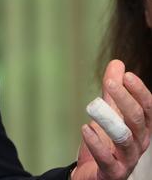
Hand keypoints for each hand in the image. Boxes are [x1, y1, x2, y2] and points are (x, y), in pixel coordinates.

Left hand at [72, 60, 151, 179]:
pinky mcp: (112, 174)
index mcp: (141, 129)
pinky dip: (97, 144)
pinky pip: (107, 160)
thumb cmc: (106, 143)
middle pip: (137, 121)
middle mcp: (138, 144)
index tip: (127, 75)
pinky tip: (85, 129)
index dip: (139, 92)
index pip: (147, 109)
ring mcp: (127, 160)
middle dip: (125, 100)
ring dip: (110, 121)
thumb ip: (112, 91)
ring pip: (125, 140)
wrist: (92, 174)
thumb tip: (118, 63)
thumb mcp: (109, 113)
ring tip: (94, 105)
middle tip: (109, 82)